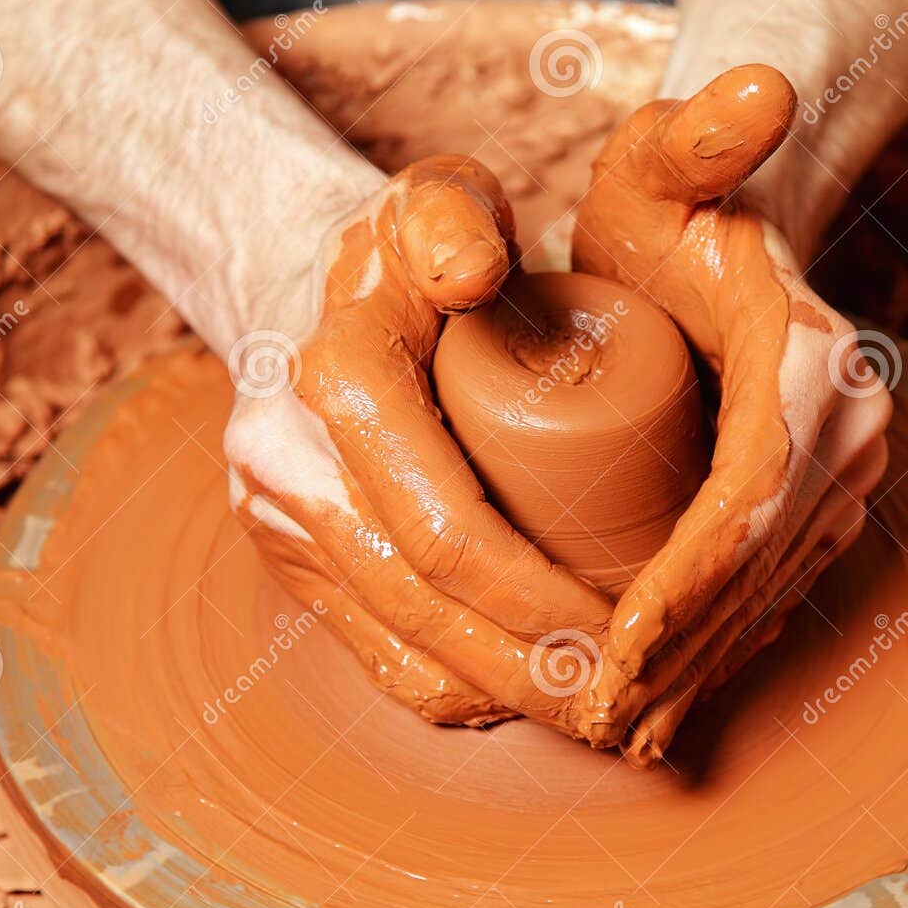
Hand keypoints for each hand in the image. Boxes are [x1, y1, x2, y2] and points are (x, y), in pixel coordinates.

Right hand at [224, 156, 612, 732]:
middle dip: (535, 672)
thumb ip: (452, 216)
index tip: (628, 630)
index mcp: (334, 387)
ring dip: (502, 696)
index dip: (542, 601)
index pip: (450, 534)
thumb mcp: (432, 197)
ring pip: (400, 650)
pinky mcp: (291, 558)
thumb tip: (474, 273)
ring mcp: (279, 524)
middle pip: (427, 613)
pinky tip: (525, 696)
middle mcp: (287, 468)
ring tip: (593, 710)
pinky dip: (454, 689)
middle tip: (628, 701)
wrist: (292, 274)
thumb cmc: (400, 243)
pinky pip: (374, 653)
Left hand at [572, 66, 892, 764]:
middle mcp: (849, 432)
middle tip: (593, 720)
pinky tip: (667, 703)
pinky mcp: (821, 503)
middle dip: (680, 653)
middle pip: (761, 569)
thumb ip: (701, 131)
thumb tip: (762, 89)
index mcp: (816, 366)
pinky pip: (771, 592)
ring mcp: (843, 476)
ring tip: (620, 733)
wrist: (735, 233)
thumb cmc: (678, 205)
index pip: (748, 500)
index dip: (681, 587)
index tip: (609, 652)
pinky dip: (718, 652)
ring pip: (769, 595)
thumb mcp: (671, 160)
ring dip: (697, 671)